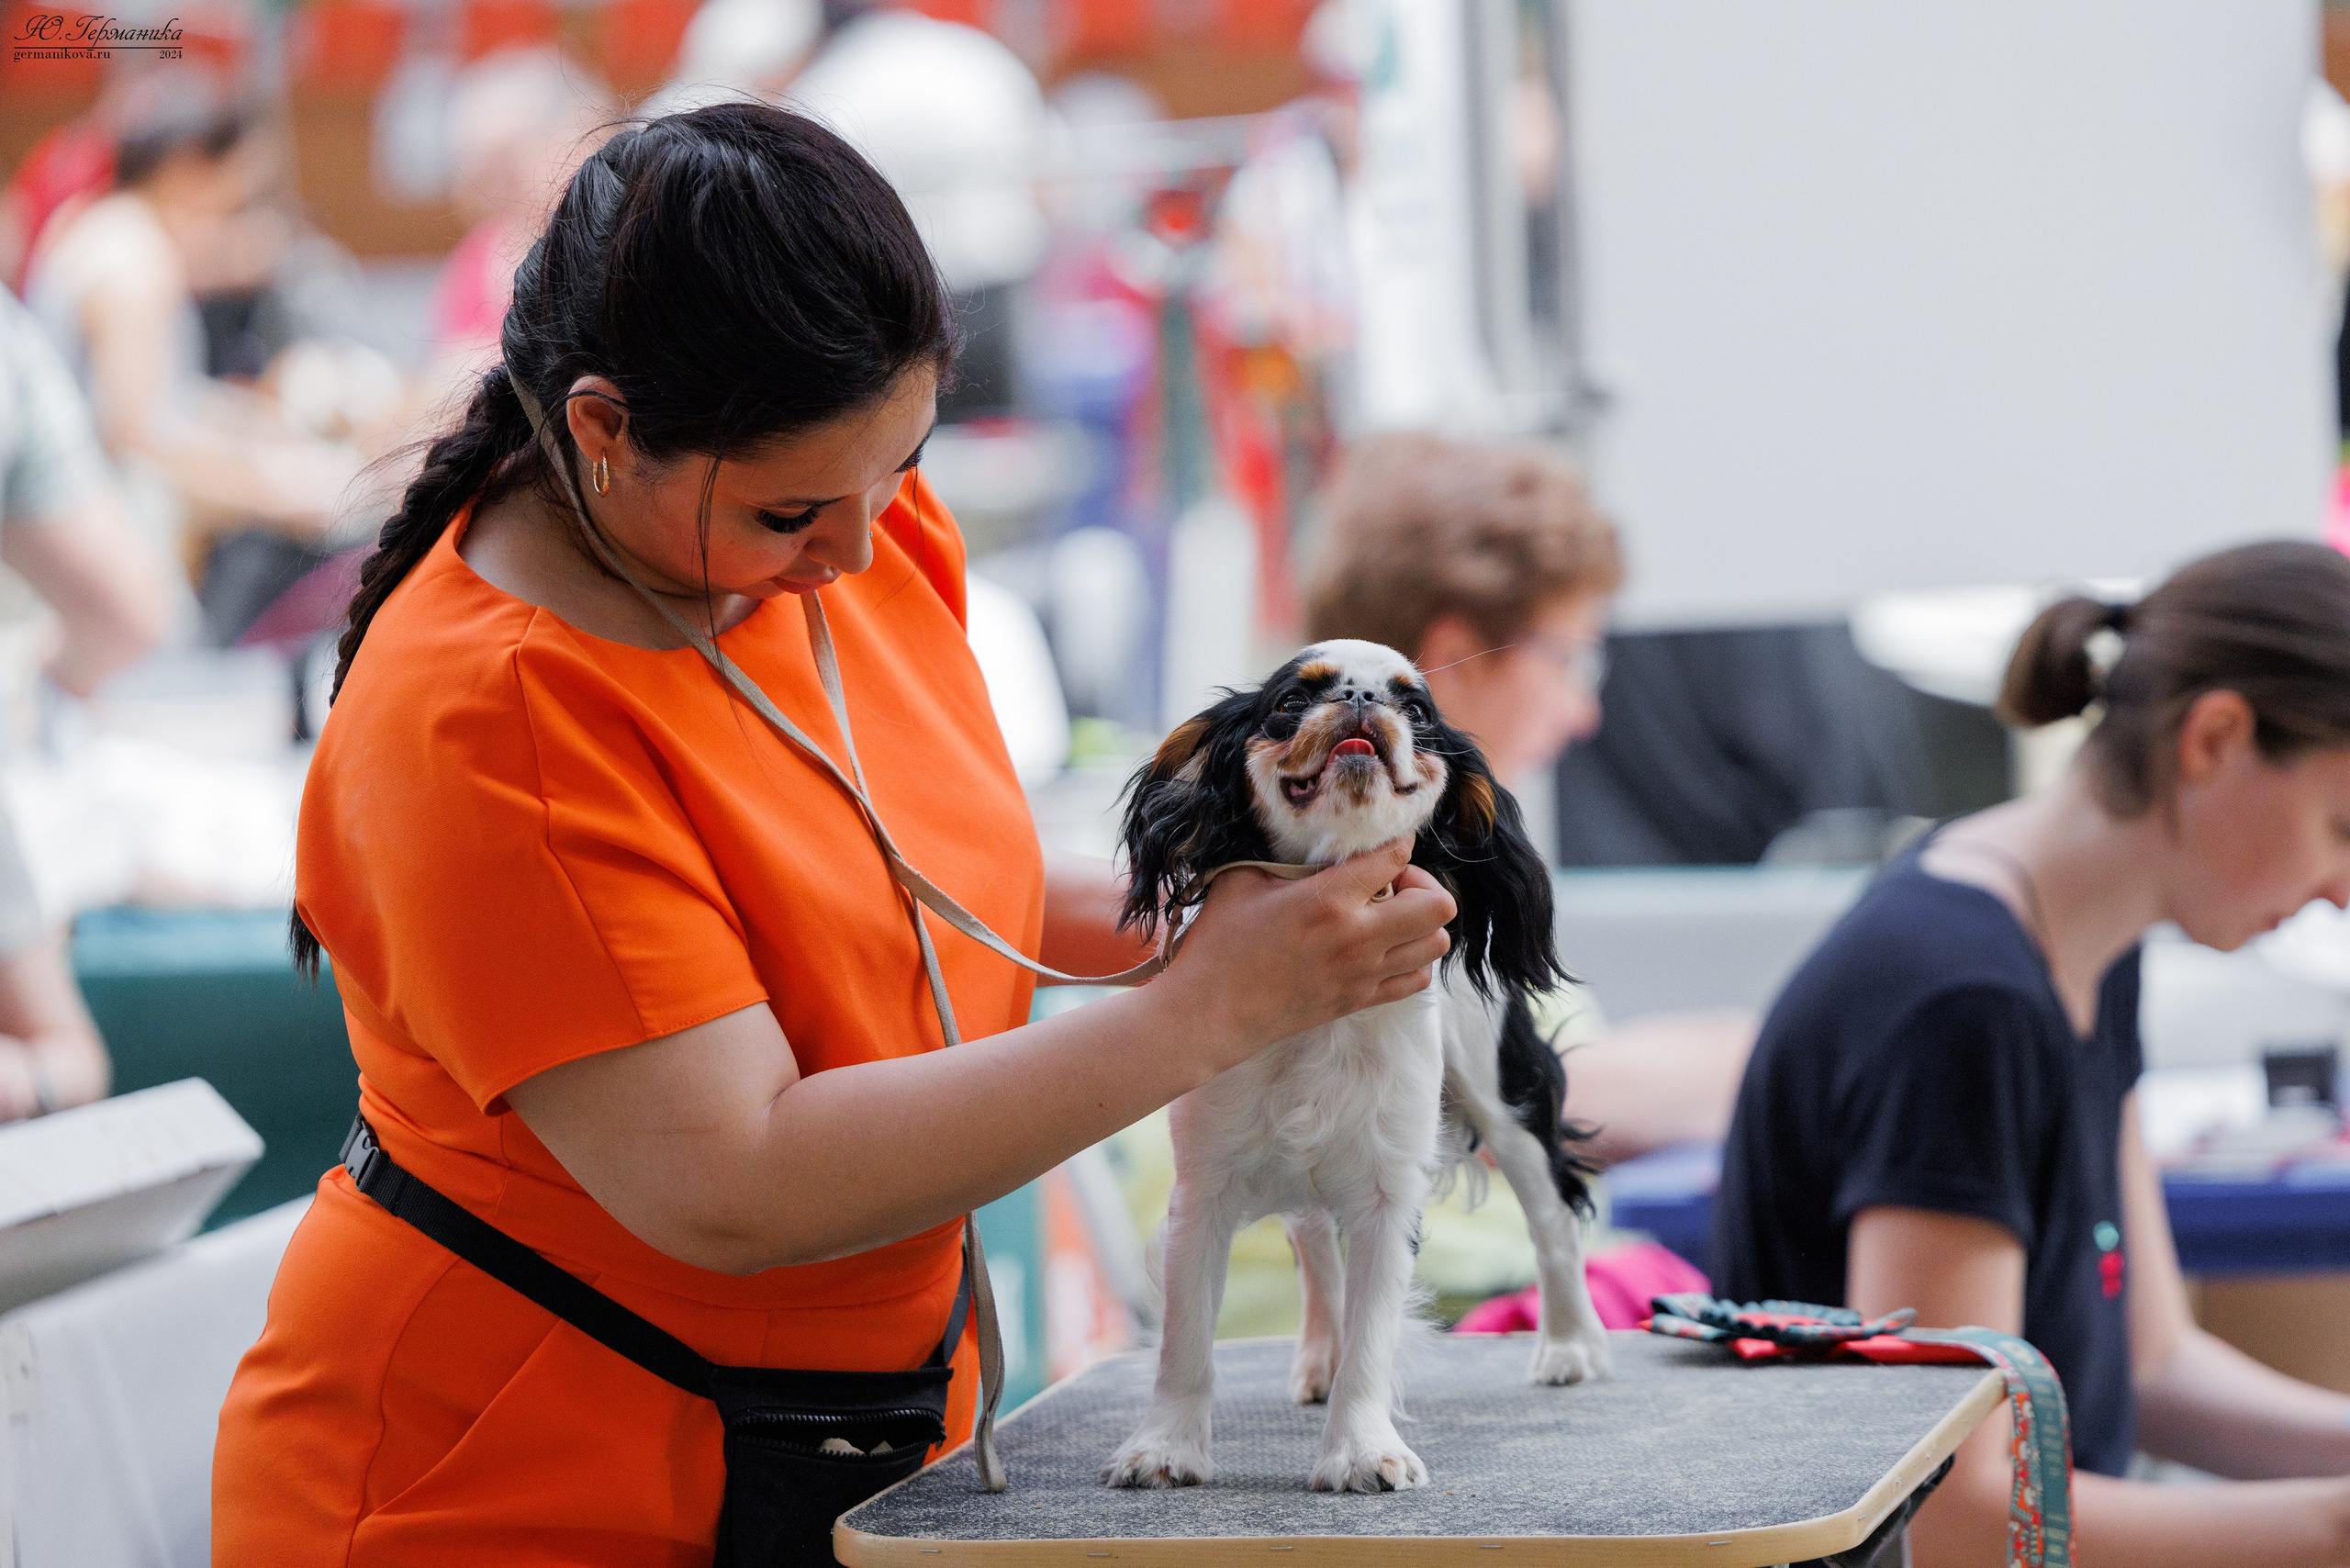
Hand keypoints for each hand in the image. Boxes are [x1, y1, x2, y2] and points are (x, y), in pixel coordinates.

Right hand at [1153, 837, 1453, 1071]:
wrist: (1208, 1013)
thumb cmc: (1219, 943)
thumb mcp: (1243, 879)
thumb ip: (1282, 854)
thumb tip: (1305, 833)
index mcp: (1328, 899)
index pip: (1396, 856)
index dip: (1396, 842)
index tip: (1379, 845)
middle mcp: (1357, 937)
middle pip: (1438, 905)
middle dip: (1423, 884)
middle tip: (1392, 882)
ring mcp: (1363, 974)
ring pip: (1436, 944)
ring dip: (1421, 923)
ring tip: (1389, 915)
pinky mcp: (1360, 1001)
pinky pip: (1417, 979)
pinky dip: (1412, 959)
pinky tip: (1382, 947)